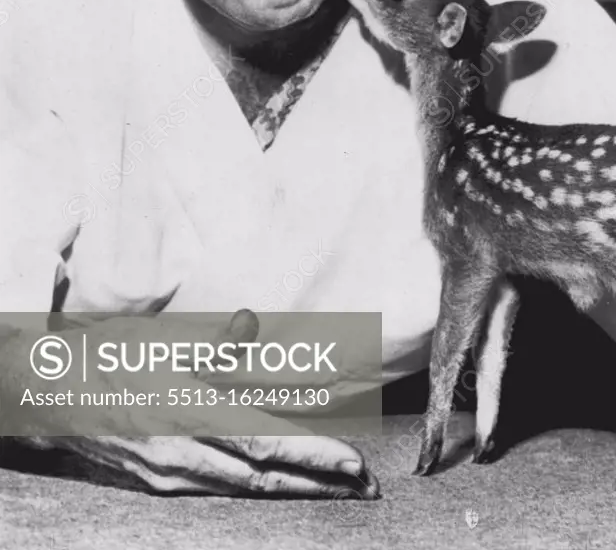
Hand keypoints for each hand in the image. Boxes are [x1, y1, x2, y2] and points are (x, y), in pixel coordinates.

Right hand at [4, 310, 378, 498]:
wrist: (50, 394)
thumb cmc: (113, 356)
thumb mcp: (162, 337)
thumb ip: (212, 341)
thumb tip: (248, 326)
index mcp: (192, 414)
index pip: (269, 444)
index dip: (315, 458)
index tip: (354, 465)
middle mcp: (186, 453)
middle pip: (265, 477)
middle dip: (318, 484)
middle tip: (363, 489)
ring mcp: (171, 474)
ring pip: (245, 489)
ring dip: (293, 491)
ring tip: (334, 489)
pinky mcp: (159, 481)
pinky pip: (217, 490)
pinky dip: (255, 491)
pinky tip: (277, 489)